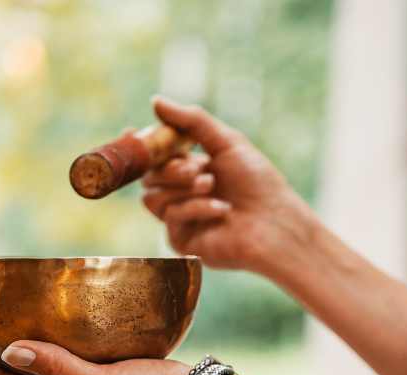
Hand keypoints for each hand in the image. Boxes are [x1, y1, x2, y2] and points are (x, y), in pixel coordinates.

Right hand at [142, 96, 321, 281]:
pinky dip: (195, 207)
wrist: (275, 222)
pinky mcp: (182, 241)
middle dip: (170, 167)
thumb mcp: (226, 142)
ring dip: (182, 187)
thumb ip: (191, 121)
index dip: (142, 145)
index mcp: (192, 169)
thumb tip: (155, 101)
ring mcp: (181, 219)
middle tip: (196, 167)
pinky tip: (221, 209)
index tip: (131, 131)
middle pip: (149, 176)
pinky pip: (170, 217)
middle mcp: (182, 194)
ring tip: (211, 186)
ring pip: (152, 197)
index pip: (156, 157)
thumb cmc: (258, 183)